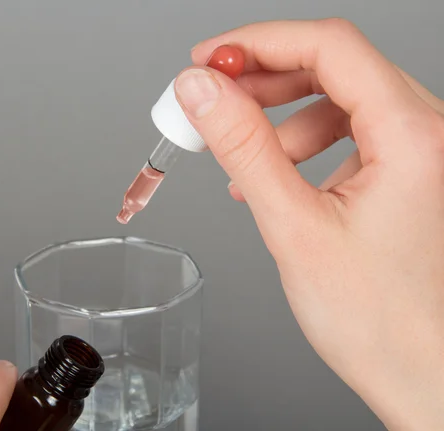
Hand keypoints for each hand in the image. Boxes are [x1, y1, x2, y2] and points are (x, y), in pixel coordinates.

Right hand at [175, 19, 443, 429]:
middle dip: (265, 79)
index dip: (260, 42)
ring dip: (282, 118)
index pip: (330, 47)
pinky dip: (305, 144)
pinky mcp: (410, 170)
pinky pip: (352, 132)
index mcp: (415, 136)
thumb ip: (244, 148)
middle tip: (213, 99)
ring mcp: (424, 151)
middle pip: (335, 67)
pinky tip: (278, 175)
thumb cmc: (380, 322)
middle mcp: (431, 133)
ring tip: (242, 155)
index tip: (211, 58)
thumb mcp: (294, 226)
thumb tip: (203, 92)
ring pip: (340, 98)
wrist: (423, 374)